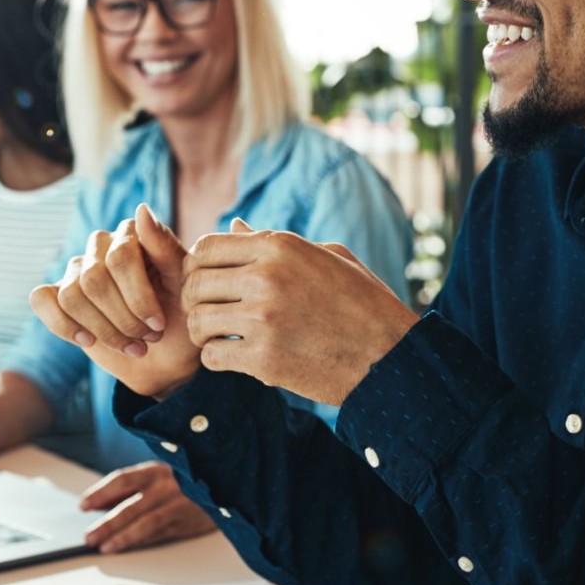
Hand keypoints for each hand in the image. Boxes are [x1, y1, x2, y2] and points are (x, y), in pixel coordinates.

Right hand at [30, 204, 200, 398]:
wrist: (165, 356)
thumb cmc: (179, 317)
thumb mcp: (183, 286)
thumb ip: (165, 248)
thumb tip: (141, 209)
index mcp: (132, 234)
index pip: (120, 257)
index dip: (138, 297)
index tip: (158, 325)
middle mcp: (100, 245)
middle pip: (94, 280)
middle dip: (123, 318)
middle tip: (147, 339)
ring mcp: (76, 269)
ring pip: (71, 296)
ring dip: (103, 330)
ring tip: (132, 346)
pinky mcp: (57, 295)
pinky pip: (42, 300)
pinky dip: (64, 326)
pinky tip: (89, 340)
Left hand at [80, 461, 216, 553]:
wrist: (227, 485)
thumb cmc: (185, 481)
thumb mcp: (157, 476)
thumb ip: (128, 489)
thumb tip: (97, 504)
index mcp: (156, 470)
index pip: (122, 480)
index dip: (101, 493)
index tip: (83, 505)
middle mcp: (167, 486)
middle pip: (131, 506)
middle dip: (107, 524)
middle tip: (89, 536)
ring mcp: (178, 505)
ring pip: (146, 524)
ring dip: (123, 537)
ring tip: (104, 547)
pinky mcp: (187, 523)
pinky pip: (160, 534)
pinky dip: (141, 542)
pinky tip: (127, 547)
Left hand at [184, 219, 418, 405]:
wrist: (389, 357)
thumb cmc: (362, 302)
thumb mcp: (328, 257)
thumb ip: (275, 241)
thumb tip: (235, 225)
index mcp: (279, 246)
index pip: (206, 247)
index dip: (197, 266)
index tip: (207, 283)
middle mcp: (266, 277)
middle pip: (196, 284)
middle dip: (196, 300)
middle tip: (210, 314)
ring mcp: (263, 318)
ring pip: (198, 321)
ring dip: (203, 332)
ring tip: (220, 337)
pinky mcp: (263, 358)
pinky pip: (212, 357)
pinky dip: (216, 359)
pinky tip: (234, 357)